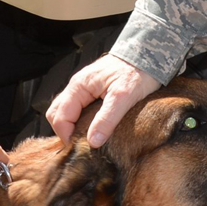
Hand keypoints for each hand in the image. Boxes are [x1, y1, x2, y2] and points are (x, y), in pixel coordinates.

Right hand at [46, 54, 162, 147]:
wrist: (149, 55)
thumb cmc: (137, 72)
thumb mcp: (123, 97)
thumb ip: (106, 119)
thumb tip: (92, 141)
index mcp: (79, 86)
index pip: (59, 117)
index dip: (66, 136)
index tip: (79, 150)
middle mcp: (77, 87)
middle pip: (57, 114)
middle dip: (65, 132)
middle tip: (81, 147)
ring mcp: (84, 89)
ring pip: (66, 112)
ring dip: (72, 127)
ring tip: (88, 140)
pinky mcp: (93, 92)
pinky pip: (78, 109)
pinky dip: (81, 122)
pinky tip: (94, 129)